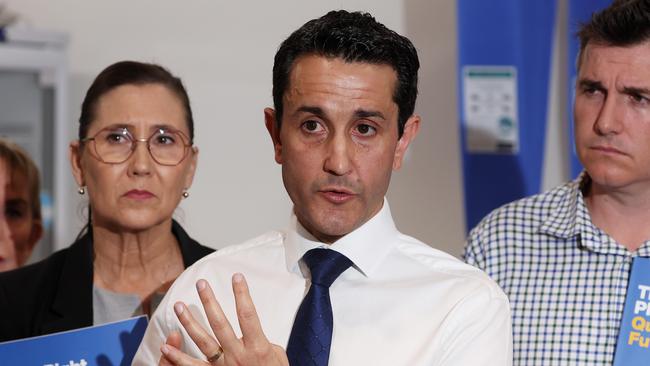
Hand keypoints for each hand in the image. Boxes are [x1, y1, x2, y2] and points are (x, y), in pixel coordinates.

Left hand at [159, 273, 288, 365]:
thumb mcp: (278, 357)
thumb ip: (266, 343)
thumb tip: (255, 333)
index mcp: (257, 347)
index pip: (248, 314)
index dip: (242, 294)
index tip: (237, 277)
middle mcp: (238, 355)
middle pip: (220, 323)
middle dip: (209, 301)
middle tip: (201, 284)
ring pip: (202, 340)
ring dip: (189, 322)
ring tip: (178, 305)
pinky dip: (177, 358)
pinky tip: (165, 346)